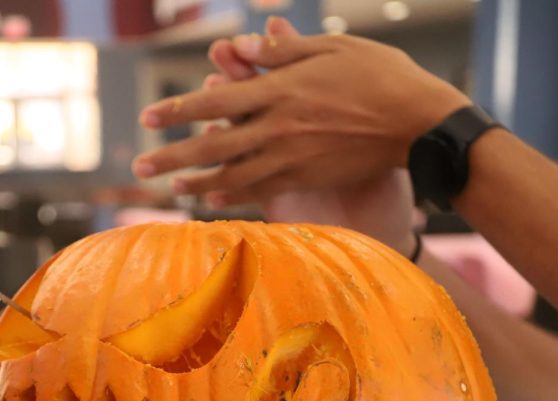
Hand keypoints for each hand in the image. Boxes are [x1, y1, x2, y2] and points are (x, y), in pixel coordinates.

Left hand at [131, 20, 466, 206]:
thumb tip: (242, 46)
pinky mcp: (308, 176)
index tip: (148, 118)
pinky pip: (262, 188)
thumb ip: (283, 51)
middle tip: (139, 166)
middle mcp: (278, 126)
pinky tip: (212, 197)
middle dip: (172, 155)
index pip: (216, 101)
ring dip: (195, 181)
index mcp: (280, 89)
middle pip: (212, 143)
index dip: (178, 110)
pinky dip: (233, 193)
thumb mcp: (332, 48)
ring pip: (232, 172)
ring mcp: (292, 155)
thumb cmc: (380, 74)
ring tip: (169, 188)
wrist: (419, 122)